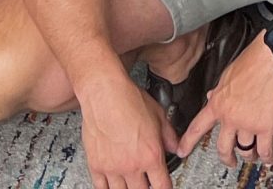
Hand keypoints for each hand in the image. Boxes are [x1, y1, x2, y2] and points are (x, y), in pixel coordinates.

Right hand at [83, 71, 179, 188]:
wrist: (105, 93)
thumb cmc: (129, 100)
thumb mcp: (159, 115)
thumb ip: (170, 136)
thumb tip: (175, 147)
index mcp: (151, 155)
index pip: (162, 186)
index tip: (164, 187)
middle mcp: (132, 165)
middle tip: (146, 183)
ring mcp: (112, 168)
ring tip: (131, 183)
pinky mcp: (96, 165)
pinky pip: (101, 187)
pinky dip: (108, 188)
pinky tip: (112, 185)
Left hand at [181, 39, 272, 169]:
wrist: (271, 58)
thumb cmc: (252, 61)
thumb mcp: (227, 75)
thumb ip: (219, 90)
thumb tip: (213, 95)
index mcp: (218, 104)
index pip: (197, 127)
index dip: (188, 142)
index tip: (182, 151)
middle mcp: (230, 117)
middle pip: (223, 148)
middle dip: (226, 158)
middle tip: (229, 161)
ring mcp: (247, 123)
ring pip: (244, 150)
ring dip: (249, 155)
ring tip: (252, 155)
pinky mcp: (265, 126)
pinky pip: (264, 149)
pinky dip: (266, 156)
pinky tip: (268, 158)